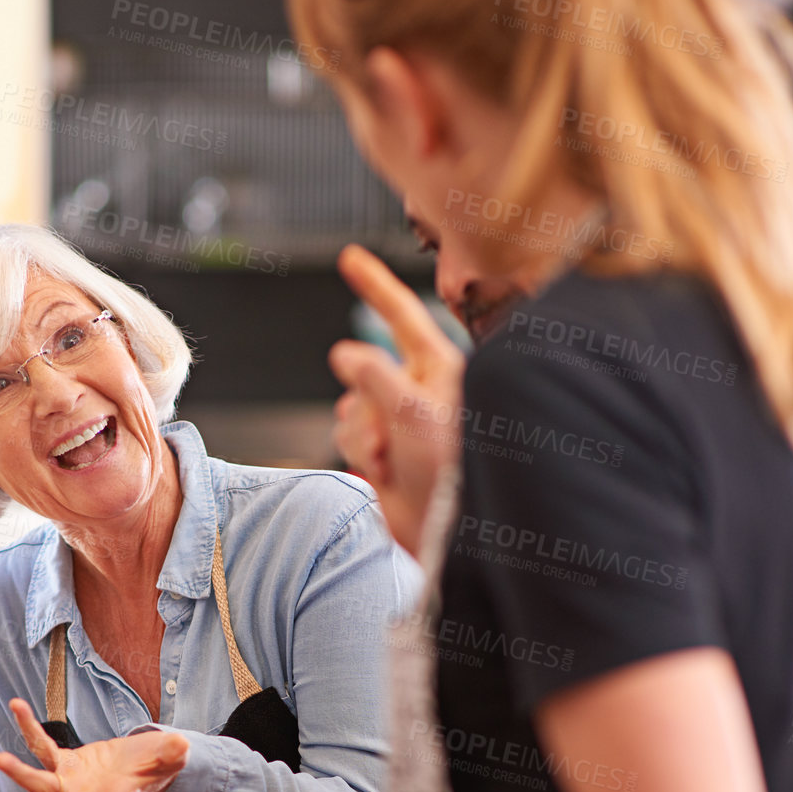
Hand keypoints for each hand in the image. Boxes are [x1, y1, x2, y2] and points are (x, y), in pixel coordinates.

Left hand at [0, 699, 189, 791]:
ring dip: (19, 773)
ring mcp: (71, 784)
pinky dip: (29, 729)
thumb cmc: (157, 765)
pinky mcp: (62, 764)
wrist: (140, 764)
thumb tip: (180, 746)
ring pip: (42, 783)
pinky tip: (17, 706)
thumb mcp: (169, 758)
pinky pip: (42, 747)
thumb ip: (171, 755)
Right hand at [330, 243, 465, 555]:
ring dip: (363, 438)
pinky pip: (346, 437)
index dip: (373, 285)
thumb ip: (376, 376)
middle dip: (366, 408)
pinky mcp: (380, 450)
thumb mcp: (416, 414)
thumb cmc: (449, 474)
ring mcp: (396, 421)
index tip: (349, 257)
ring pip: (348, 408)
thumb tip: (343, 354)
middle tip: (393, 441)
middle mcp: (416, 390)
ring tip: (393, 463)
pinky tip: (384, 474)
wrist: (443, 534)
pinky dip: (359, 456)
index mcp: (437, 369)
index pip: (401, 314)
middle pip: (362, 372)